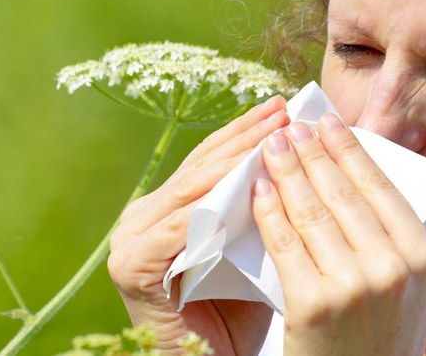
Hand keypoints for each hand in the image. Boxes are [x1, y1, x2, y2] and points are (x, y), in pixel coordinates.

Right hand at [108, 96, 288, 354]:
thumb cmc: (241, 317)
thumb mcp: (251, 247)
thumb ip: (257, 206)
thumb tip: (296, 152)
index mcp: (162, 214)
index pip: (208, 164)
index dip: (245, 133)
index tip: (284, 108)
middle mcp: (139, 221)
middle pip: (199, 168)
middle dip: (244, 136)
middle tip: (283, 107)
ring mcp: (129, 241)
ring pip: (194, 188)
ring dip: (237, 156)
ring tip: (275, 131)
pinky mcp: (133, 264)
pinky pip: (184, 222)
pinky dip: (219, 196)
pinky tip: (253, 175)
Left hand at [252, 114, 425, 355]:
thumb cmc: (381, 338)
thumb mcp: (412, 289)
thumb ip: (395, 238)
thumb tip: (359, 168)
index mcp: (424, 259)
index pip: (382, 189)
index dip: (351, 151)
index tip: (329, 123)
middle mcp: (394, 270)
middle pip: (345, 194)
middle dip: (314, 152)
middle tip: (293, 126)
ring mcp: (354, 287)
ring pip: (312, 213)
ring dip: (288, 172)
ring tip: (271, 146)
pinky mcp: (314, 305)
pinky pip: (285, 244)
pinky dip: (268, 210)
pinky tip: (257, 189)